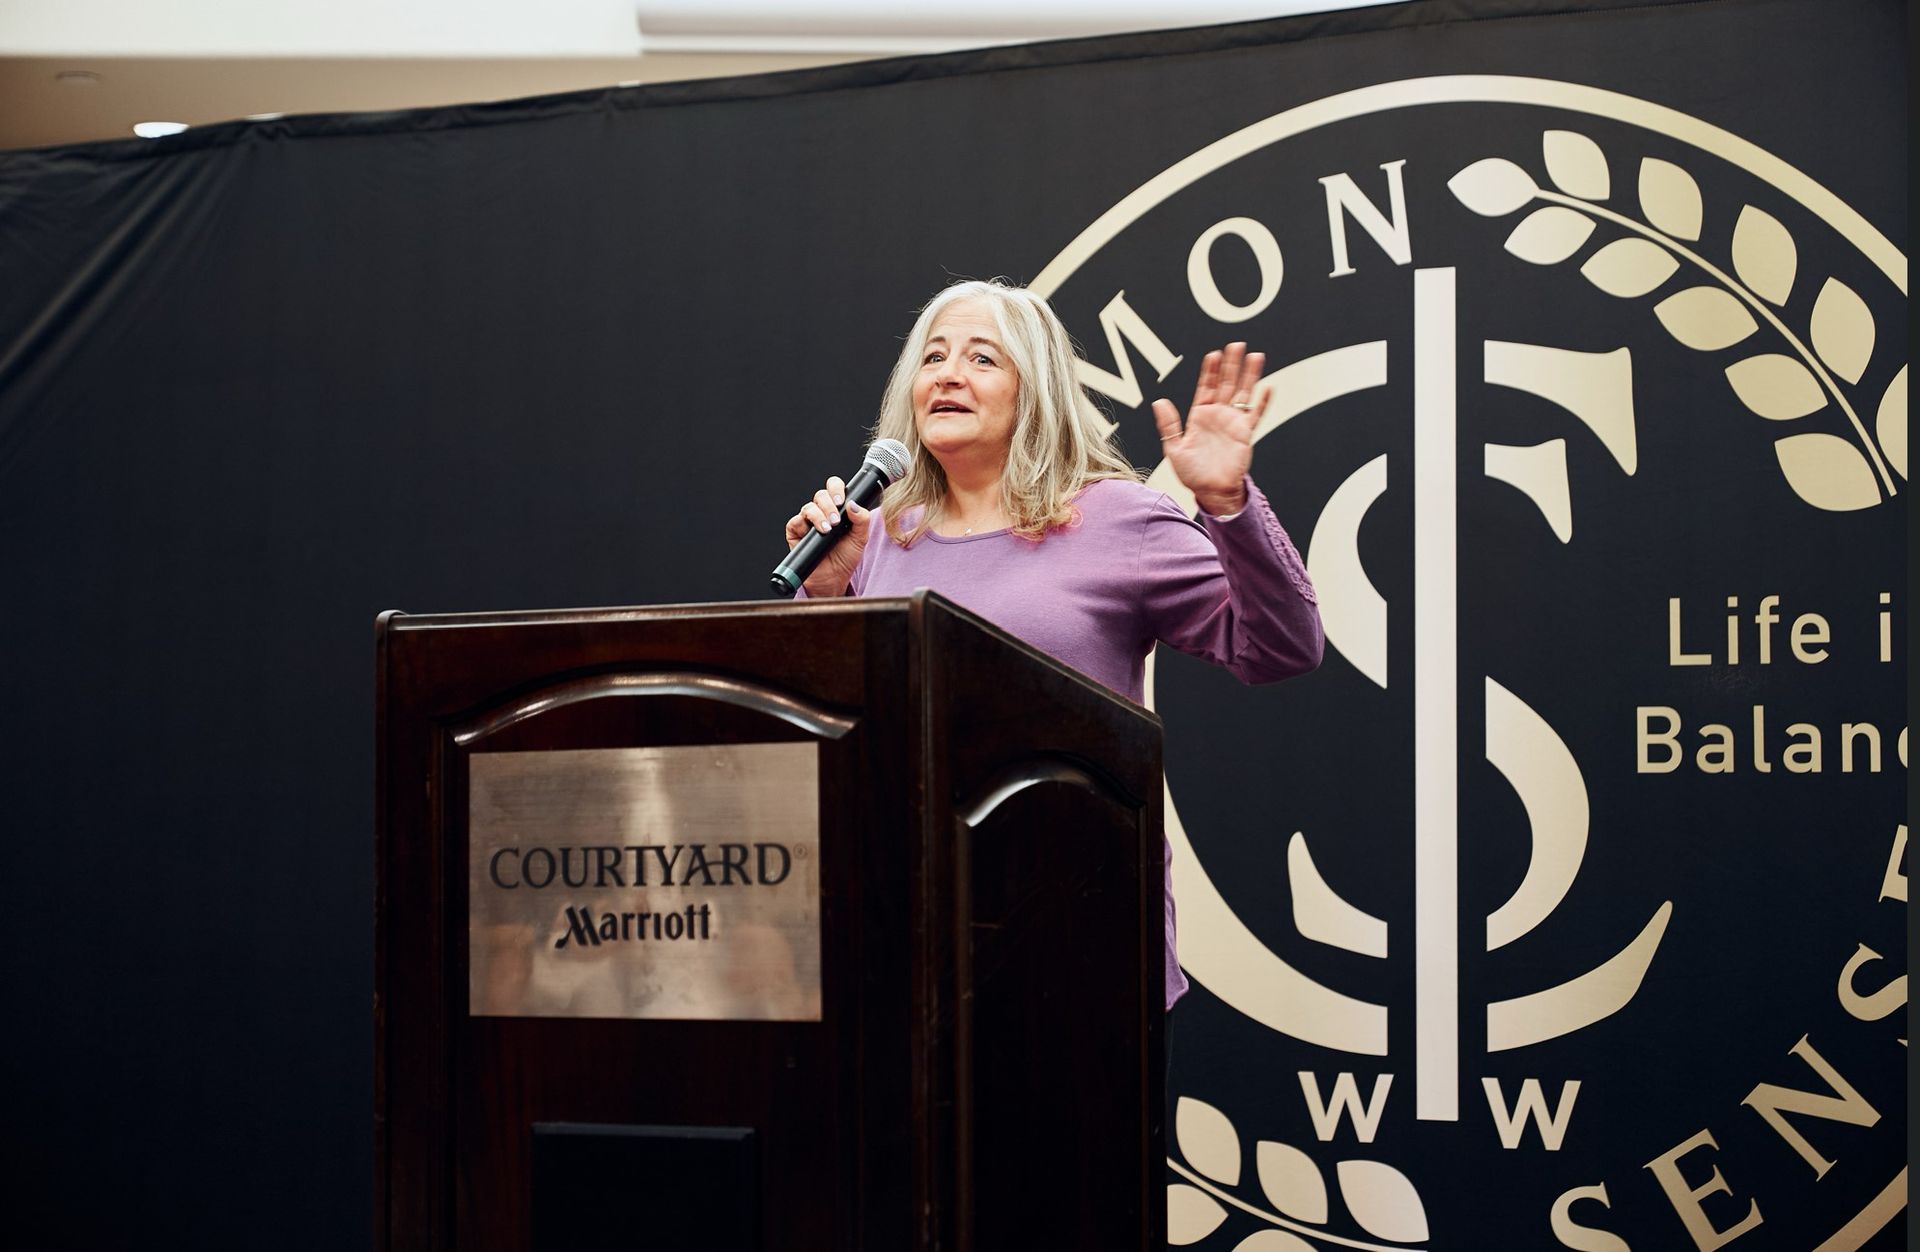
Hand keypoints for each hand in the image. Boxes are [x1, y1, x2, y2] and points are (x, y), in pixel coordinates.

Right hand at [782, 475, 872, 596]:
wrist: (834, 578)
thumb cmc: (846, 557)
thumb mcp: (860, 538)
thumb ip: (862, 520)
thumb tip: (853, 505)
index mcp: (836, 508)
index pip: (834, 488)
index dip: (836, 488)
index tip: (842, 500)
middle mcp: (821, 511)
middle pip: (821, 495)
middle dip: (829, 505)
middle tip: (836, 520)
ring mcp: (807, 521)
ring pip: (809, 507)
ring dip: (819, 515)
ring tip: (828, 529)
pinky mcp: (795, 531)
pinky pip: (795, 521)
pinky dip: (804, 524)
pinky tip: (815, 532)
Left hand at [1151, 342, 1267, 515]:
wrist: (1212, 492)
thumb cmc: (1192, 474)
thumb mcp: (1174, 449)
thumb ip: (1168, 425)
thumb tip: (1159, 402)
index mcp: (1199, 416)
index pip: (1205, 387)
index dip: (1209, 371)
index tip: (1213, 355)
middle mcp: (1217, 416)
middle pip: (1226, 384)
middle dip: (1231, 364)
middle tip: (1236, 345)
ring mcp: (1233, 423)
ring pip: (1243, 393)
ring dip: (1249, 375)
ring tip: (1255, 356)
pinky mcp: (1245, 434)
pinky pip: (1256, 414)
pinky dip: (1263, 402)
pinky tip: (1268, 387)